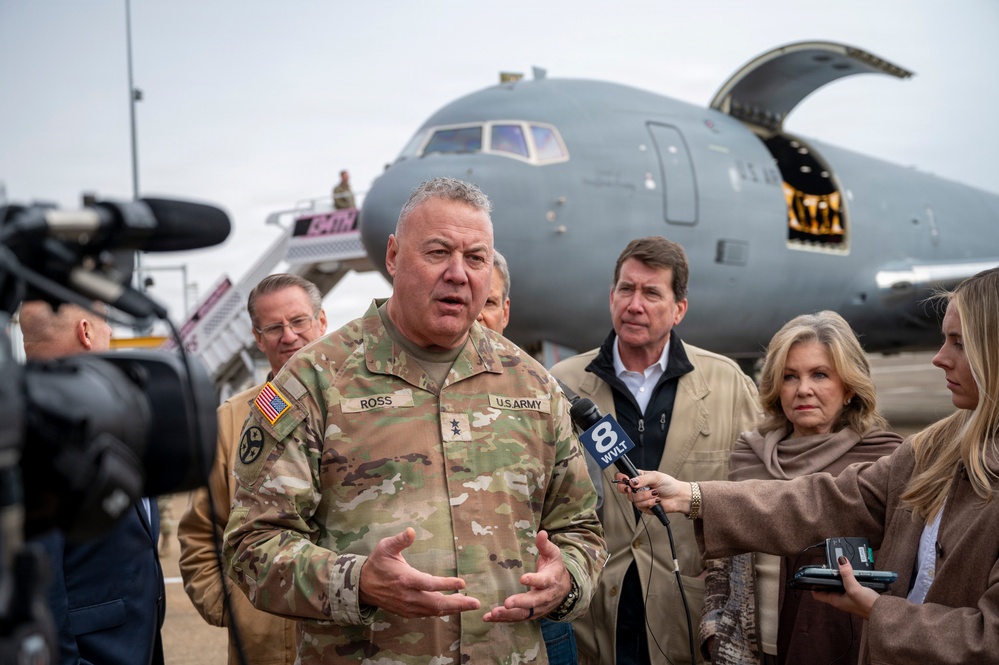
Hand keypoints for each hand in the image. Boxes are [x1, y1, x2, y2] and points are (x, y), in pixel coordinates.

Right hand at [359, 527, 480, 617]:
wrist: (363, 586)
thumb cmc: (377, 563)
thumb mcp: (385, 547)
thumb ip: (400, 540)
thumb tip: (411, 531)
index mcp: (405, 579)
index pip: (430, 584)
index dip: (447, 584)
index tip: (463, 584)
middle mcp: (408, 596)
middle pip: (437, 603)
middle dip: (458, 604)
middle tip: (476, 603)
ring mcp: (407, 607)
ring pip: (434, 611)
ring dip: (453, 608)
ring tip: (468, 604)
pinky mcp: (407, 612)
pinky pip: (427, 614)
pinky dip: (441, 611)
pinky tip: (452, 606)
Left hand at [483, 530, 567, 621]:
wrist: (565, 588)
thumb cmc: (555, 568)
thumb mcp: (553, 554)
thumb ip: (545, 545)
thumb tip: (541, 532)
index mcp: (551, 580)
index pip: (543, 581)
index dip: (534, 580)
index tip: (522, 578)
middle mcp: (546, 596)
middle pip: (533, 601)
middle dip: (520, 603)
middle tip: (507, 603)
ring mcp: (539, 608)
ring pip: (525, 613)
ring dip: (509, 614)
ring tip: (493, 613)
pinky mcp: (532, 614)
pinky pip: (518, 618)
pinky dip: (504, 619)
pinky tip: (490, 618)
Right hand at [613, 471, 691, 514]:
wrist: (678, 497)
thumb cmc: (668, 484)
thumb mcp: (655, 477)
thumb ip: (642, 479)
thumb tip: (631, 481)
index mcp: (638, 478)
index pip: (623, 477)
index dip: (620, 478)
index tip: (624, 479)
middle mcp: (637, 488)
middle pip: (622, 489)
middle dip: (626, 489)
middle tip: (631, 488)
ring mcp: (639, 498)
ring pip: (633, 498)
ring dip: (645, 496)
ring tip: (655, 493)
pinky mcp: (643, 507)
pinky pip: (640, 506)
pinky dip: (649, 502)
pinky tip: (656, 500)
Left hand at [812, 555, 878, 619]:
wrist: (883, 612)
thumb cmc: (867, 606)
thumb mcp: (854, 588)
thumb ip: (847, 574)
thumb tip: (840, 561)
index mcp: (835, 600)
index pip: (817, 594)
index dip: (813, 585)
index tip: (811, 575)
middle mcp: (840, 599)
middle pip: (828, 587)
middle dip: (826, 577)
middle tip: (826, 567)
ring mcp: (848, 598)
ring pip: (839, 585)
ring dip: (838, 577)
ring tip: (838, 567)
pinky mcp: (856, 595)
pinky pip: (848, 585)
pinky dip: (848, 578)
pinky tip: (852, 573)